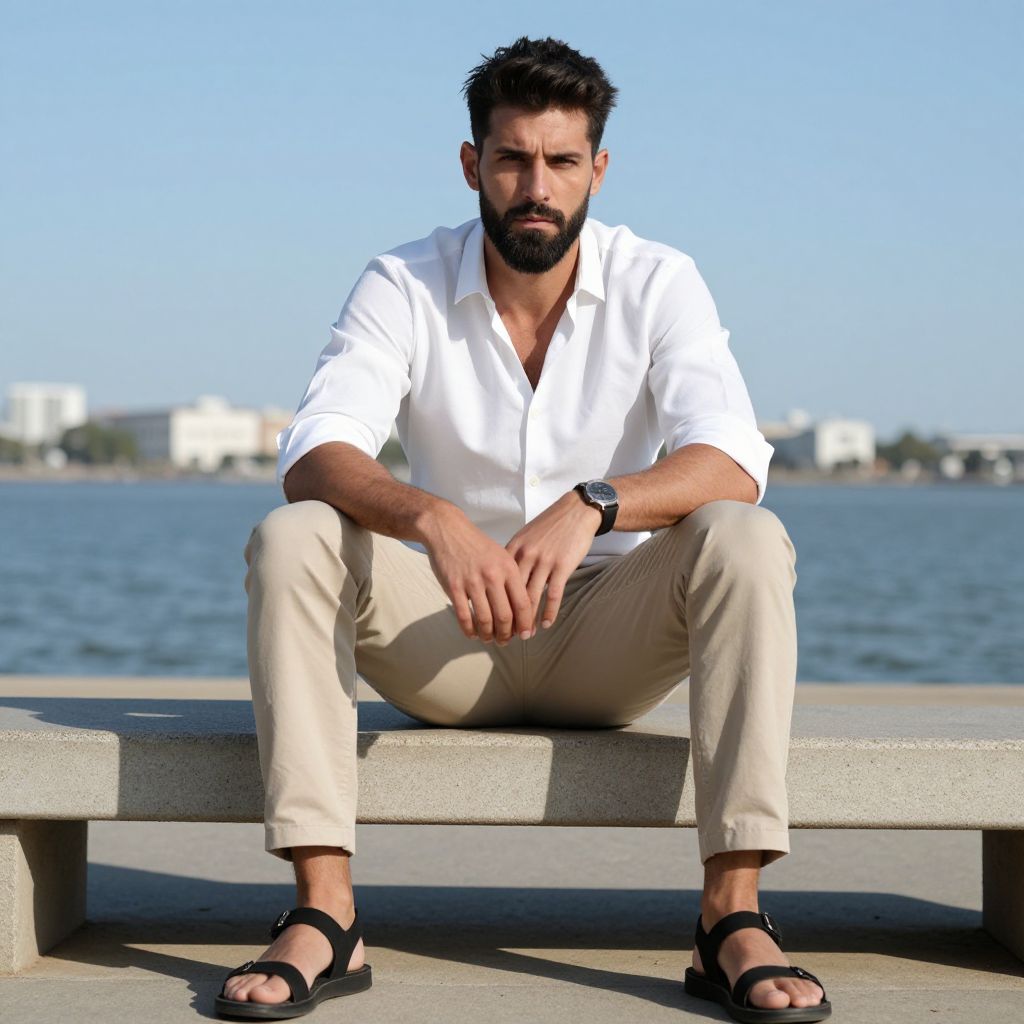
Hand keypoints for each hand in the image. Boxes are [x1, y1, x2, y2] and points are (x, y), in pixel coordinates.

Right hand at [420, 507, 534, 644]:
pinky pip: (464, 616)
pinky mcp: (453, 586)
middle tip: (506, 641)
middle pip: (505, 616)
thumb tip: (521, 609)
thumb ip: (512, 579)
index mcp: (508, 568)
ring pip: (484, 619)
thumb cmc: (477, 544)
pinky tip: (472, 634)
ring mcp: (472, 582)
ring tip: (489, 639)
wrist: (448, 529)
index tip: (526, 635)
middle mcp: (492, 576)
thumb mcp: (502, 555)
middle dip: (507, 635)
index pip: (523, 603)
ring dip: (488, 635)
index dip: (526, 623)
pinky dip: (469, 630)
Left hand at [505, 491, 602, 632]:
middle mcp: (526, 556)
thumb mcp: (525, 536)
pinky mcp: (562, 566)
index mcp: (513, 549)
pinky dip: (549, 612)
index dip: (495, 603)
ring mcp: (544, 561)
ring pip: (531, 597)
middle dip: (508, 617)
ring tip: (525, 635)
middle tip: (506, 634)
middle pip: (512, 593)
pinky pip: (553, 595)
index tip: (493, 618)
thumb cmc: (550, 525)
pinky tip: (546, 624)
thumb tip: (501, 577)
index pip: (499, 582)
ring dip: (528, 620)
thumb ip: (513, 556)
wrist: (576, 511)